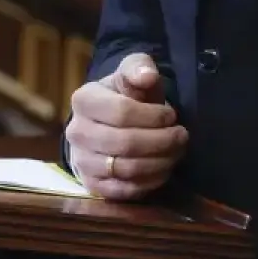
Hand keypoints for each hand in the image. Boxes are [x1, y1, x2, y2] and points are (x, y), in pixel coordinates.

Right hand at [65, 53, 186, 200]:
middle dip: (162, 141)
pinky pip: (125, 191)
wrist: (105, 124)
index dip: (154, 116)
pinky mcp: (92, 186)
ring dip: (160, 162)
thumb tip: (147, 75)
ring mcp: (81, 161)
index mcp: (83, 100)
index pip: (122, 112)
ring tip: (176, 151)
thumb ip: (139, 67)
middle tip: (182, 136)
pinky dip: (150, 182)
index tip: (171, 115)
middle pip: (126, 143)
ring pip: (127, 169)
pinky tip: (163, 169)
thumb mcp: (131, 75)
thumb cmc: (123, 96)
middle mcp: (76, 132)